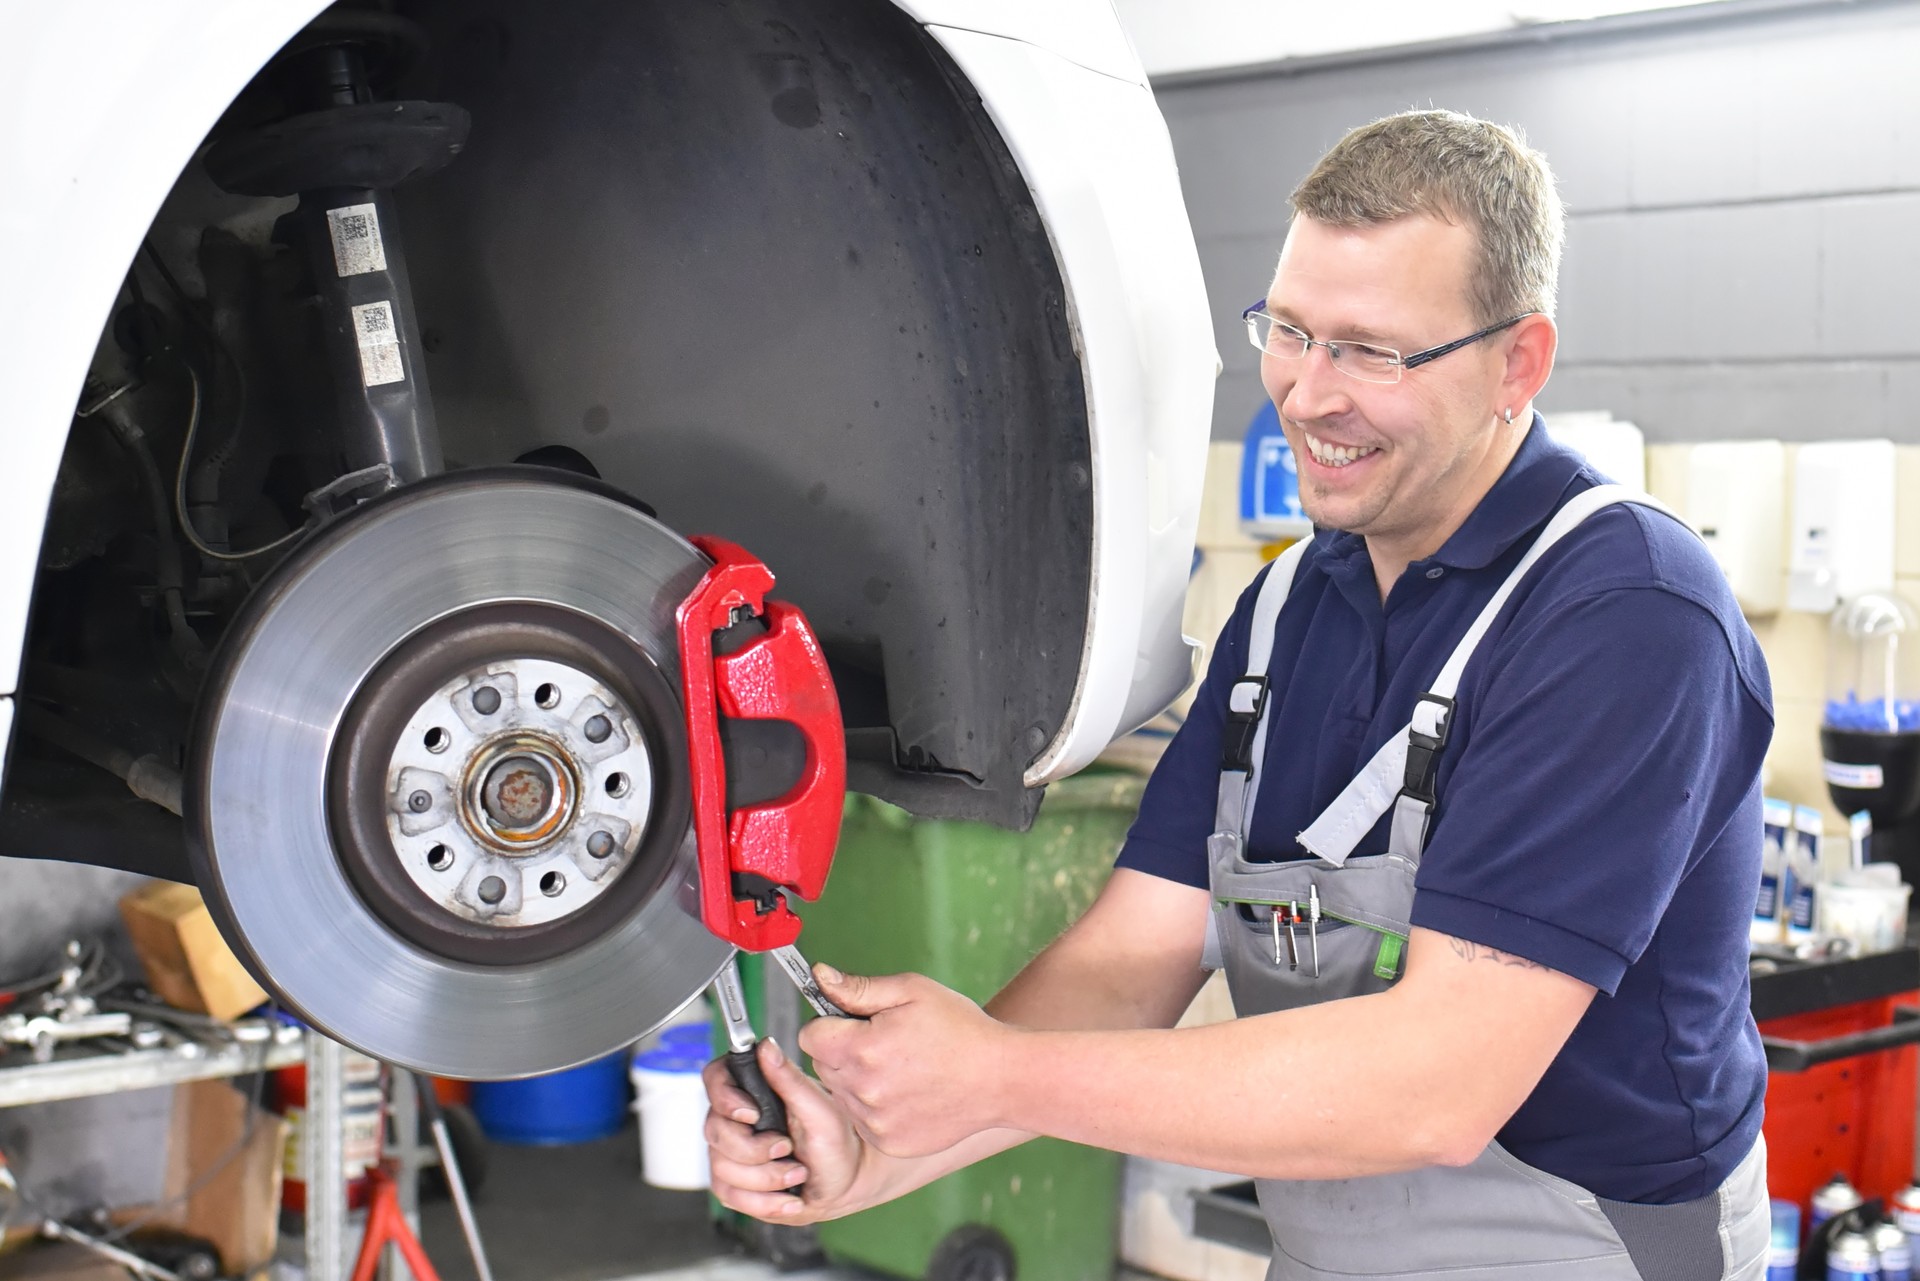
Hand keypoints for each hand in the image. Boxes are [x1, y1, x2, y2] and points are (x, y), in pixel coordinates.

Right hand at [703, 1038, 865, 1223]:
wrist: (846, 1182)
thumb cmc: (837, 1140)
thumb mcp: (819, 1108)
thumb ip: (790, 1079)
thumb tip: (766, 1047)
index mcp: (755, 1089)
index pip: (715, 1079)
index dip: (725, 1098)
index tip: (752, 1115)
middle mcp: (737, 1119)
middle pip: (715, 1130)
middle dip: (755, 1149)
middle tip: (787, 1149)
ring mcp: (731, 1152)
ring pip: (721, 1167)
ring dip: (765, 1178)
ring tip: (797, 1174)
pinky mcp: (734, 1184)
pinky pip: (730, 1196)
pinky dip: (763, 1202)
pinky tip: (788, 1198)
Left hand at [800, 967, 1013, 1157]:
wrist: (1001, 1078)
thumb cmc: (960, 1027)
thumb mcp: (912, 992)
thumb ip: (858, 988)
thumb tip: (819, 976)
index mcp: (862, 1048)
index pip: (809, 1035)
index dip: (829, 1024)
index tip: (855, 1023)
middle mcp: (862, 1090)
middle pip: (823, 1065)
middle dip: (844, 1050)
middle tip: (885, 1043)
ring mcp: (875, 1122)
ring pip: (842, 1094)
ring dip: (859, 1080)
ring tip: (901, 1068)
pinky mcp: (888, 1143)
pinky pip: (863, 1121)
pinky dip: (877, 1107)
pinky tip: (909, 1093)